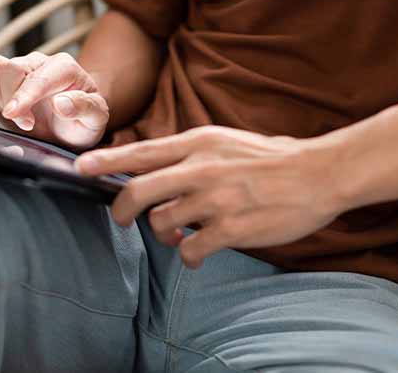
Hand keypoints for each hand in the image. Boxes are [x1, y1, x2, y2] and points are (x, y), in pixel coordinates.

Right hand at [0, 51, 108, 149]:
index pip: (38, 76)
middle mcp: (38, 63)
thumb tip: (62, 103)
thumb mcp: (96, 119)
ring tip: (10, 118)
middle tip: (26, 126)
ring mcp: (16, 70)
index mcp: (64, 67)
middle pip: (9, 67)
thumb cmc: (84, 120)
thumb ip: (85, 108)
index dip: (24, 96)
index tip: (16, 116)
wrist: (71, 127)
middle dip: (11, 99)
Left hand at [75, 126, 350, 267]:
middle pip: (138, 192)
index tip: (79, 167)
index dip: (105, 162)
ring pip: (162, 224)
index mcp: (198, 143)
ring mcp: (214, 200)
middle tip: (121, 219)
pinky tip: (199, 252)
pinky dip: (188, 256)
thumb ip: (189, 153)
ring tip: (182, 233)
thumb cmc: (271, 158)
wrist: (318, 174)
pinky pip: (189, 250)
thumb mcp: (224, 141)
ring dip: (165, 234)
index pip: (141, 152)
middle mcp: (200, 169)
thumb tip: (153, 168)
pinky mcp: (230, 229)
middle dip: (121, 210)